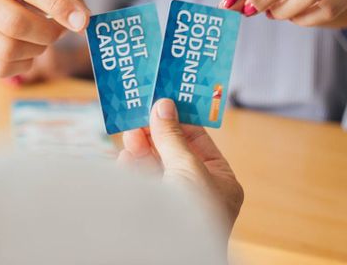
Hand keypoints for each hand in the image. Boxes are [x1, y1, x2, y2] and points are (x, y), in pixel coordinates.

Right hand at [0, 0, 89, 77]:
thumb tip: (84, 21)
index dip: (59, 5)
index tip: (82, 22)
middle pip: (15, 23)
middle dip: (48, 33)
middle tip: (61, 30)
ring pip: (8, 50)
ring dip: (37, 50)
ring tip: (40, 37)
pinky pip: (0, 67)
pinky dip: (22, 64)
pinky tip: (25, 49)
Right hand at [119, 99, 242, 231]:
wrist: (173, 255)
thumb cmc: (194, 215)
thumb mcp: (188, 167)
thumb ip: (173, 136)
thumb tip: (164, 105)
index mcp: (221, 182)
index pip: (200, 141)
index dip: (181, 118)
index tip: (162, 98)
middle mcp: (199, 191)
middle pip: (175, 151)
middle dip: (156, 132)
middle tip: (139, 112)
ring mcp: (174, 203)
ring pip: (155, 166)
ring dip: (142, 148)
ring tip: (129, 132)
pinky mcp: (152, 212)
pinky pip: (141, 184)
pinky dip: (133, 168)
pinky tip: (125, 157)